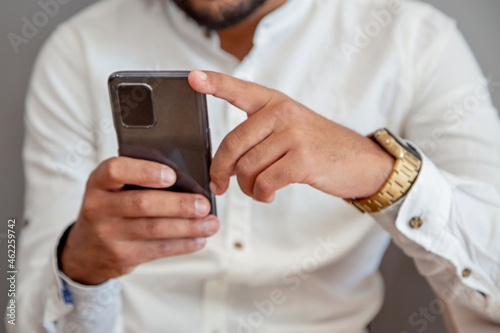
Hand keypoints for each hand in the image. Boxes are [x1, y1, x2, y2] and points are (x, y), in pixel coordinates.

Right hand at [61, 157, 218, 284]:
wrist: (84, 250)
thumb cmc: (110, 209)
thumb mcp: (111, 188)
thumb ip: (138, 179)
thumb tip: (187, 179)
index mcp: (98, 182)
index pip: (116, 170)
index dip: (145, 172)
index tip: (172, 175)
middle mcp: (99, 207)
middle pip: (142, 203)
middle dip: (178, 204)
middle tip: (204, 204)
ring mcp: (108, 234)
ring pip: (154, 229)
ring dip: (188, 227)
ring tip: (211, 223)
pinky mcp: (121, 257)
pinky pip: (157, 250)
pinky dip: (182, 244)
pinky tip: (199, 239)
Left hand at [188, 70, 393, 201]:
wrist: (360, 162)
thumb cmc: (319, 147)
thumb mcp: (291, 129)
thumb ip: (259, 137)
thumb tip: (226, 165)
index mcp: (275, 103)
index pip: (240, 90)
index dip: (214, 83)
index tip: (193, 78)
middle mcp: (283, 113)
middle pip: (233, 143)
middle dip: (220, 170)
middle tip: (218, 184)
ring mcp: (294, 135)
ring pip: (248, 168)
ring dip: (247, 187)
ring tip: (257, 190)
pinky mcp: (303, 160)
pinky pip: (265, 183)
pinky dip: (261, 195)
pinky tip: (268, 195)